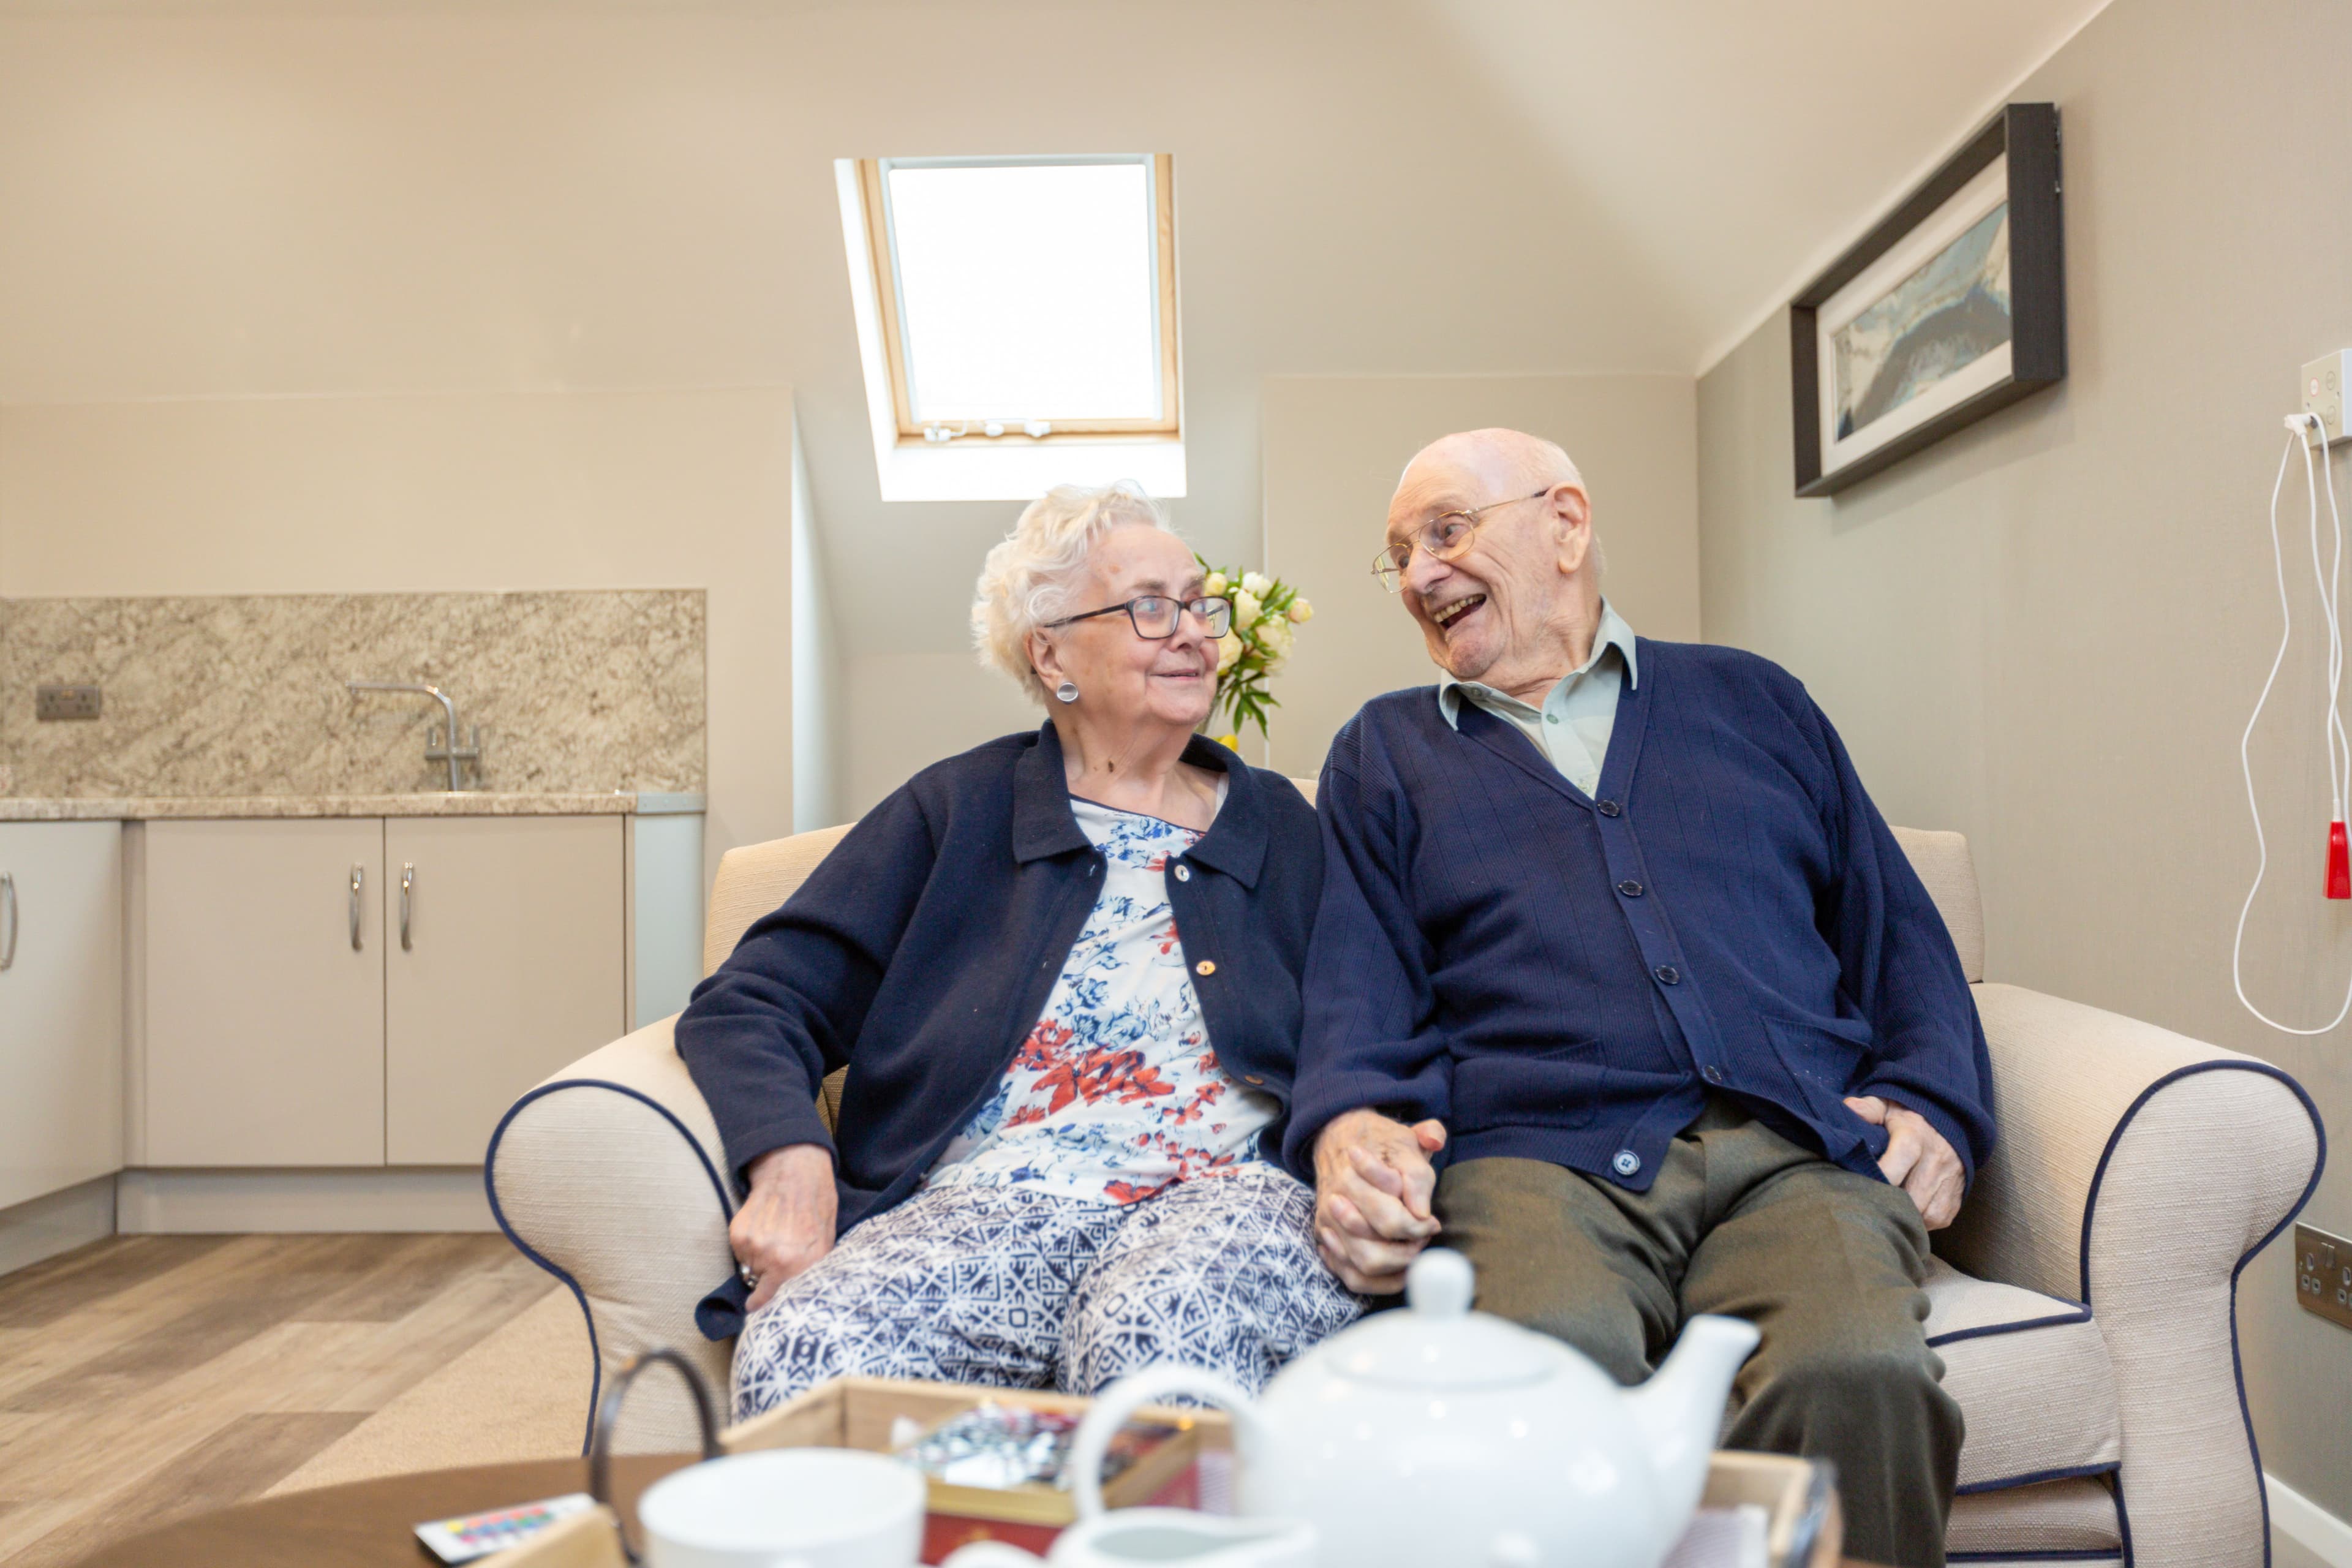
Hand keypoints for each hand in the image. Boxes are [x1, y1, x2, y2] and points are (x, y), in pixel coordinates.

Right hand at [731, 1144, 837, 1312]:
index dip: (776, 1310)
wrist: (795, 1170)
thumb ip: (812, 1272)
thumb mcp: (827, 1243)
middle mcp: (775, 1261)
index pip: (781, 1305)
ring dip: (759, 1261)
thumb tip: (800, 1297)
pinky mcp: (738, 1235)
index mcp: (801, 1266)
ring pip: (751, 1270)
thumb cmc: (817, 1206)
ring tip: (775, 1237)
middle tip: (779, 1262)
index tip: (771, 1312)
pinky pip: (741, 1253)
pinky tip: (764, 1227)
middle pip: (763, 1291)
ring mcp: (754, 1248)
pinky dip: (749, 1245)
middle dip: (769, 1283)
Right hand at [1312, 1109, 1447, 1292]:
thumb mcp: (1408, 1139)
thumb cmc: (1382, 1144)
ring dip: (1397, 1264)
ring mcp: (1329, 1220)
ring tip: (1412, 1249)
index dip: (1421, 1225)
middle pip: (1378, 1241)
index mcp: (1356, 1171)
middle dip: (1411, 1245)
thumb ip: (1421, 1162)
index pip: (1393, 1217)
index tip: (1432, 1220)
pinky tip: (1399, 1270)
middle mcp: (1338, 1197)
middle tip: (1424, 1235)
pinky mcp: (1326, 1237)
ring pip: (1365, 1262)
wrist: (1338, 1138)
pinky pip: (1351, 1275)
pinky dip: (1378, 1282)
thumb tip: (1421, 1209)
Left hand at [1845, 1096, 1962, 1229]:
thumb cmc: (1910, 1118)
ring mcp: (1947, 1183)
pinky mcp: (1954, 1200)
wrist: (1952, 1123)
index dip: (1876, 1179)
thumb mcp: (1888, 1106)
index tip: (1857, 1183)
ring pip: (1923, 1215)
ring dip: (1903, 1215)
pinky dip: (1919, 1221)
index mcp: (1913, 1139)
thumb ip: (1868, 1108)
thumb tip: (1849, 1107)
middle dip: (1886, 1203)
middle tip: (1867, 1201)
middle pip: (1908, 1198)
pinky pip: (1935, 1221)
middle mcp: (1934, 1163)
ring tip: (1885, 1207)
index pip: (1894, 1167)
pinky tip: (1905, 1210)